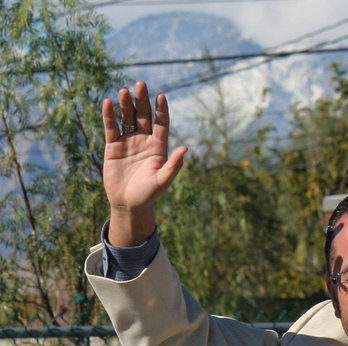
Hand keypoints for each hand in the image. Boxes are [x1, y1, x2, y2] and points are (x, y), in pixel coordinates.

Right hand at [101, 81, 187, 245]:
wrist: (128, 203)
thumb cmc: (149, 194)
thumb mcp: (163, 180)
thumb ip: (173, 165)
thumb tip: (185, 148)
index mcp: (159, 147)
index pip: (161, 124)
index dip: (161, 110)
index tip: (161, 96)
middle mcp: (144, 141)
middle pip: (143, 116)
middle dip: (142, 101)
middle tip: (141, 84)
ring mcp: (128, 142)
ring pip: (127, 118)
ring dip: (125, 105)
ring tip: (124, 91)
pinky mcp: (113, 146)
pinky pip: (111, 127)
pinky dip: (109, 116)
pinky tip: (107, 103)